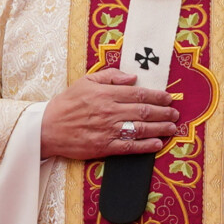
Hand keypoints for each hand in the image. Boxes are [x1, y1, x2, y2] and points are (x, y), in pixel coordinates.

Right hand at [40, 69, 178, 160]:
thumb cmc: (67, 103)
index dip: (158, 95)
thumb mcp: (86, 81)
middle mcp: (110, 112)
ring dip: (160, 128)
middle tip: (175, 113)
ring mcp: (108, 130)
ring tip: (172, 128)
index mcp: (106, 94)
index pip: (139, 93)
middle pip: (144, 111)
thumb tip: (133, 77)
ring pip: (140, 129)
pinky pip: (130, 147)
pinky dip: (146, 146)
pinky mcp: (104, 147)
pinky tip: (158, 144)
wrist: (47, 128)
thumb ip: (111, 76)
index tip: (169, 97)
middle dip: (164, 112)